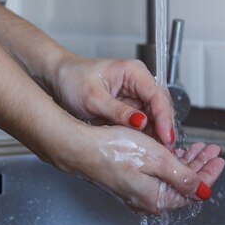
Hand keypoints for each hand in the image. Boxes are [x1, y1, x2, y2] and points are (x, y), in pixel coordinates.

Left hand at [45, 54, 176, 148]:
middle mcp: (138, 82)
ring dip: (155, 134)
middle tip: (164, 150)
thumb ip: (118, 111)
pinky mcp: (130, 108)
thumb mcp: (93, 98)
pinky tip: (144, 147)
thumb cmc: (73, 79)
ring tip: (155, 152)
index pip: (157, 95)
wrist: (59, 79)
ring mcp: (135, 96)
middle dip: (163, 128)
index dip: (164, 117)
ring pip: (154, 117)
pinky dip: (144, 135)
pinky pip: (143, 123)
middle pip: (160, 107)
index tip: (166, 137)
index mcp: (133, 72)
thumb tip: (141, 123)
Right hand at [71, 125, 224, 213]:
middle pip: (183, 183)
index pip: (193, 189)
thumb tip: (203, 191)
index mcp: (156, 198)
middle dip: (200, 164)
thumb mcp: (158, 159)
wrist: (82, 146)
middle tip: (211, 150)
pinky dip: (170, 160)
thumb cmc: (114, 150)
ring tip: (198, 148)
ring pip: (171, 176)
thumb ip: (183, 176)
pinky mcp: (129, 179)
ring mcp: (138, 189)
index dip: (209, 173)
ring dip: (186, 160)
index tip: (219, 160)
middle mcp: (147, 198)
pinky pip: (157, 173)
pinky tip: (173, 150)